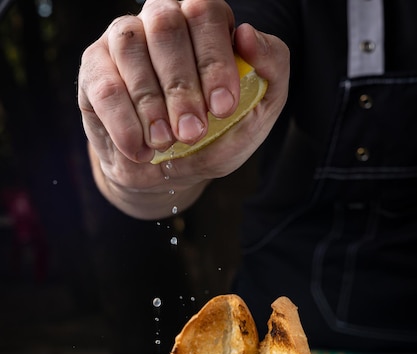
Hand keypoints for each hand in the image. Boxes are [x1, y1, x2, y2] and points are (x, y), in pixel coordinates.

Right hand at [78, 0, 288, 217]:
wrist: (170, 171)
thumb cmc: (216, 135)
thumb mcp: (257, 111)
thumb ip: (271, 69)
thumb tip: (248, 34)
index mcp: (203, 21)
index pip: (205, 12)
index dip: (213, 58)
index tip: (222, 108)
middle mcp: (160, 19)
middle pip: (165, 26)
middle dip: (181, 86)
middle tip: (193, 133)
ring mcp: (122, 40)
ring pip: (130, 49)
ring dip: (151, 104)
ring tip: (166, 142)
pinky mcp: (94, 70)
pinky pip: (105, 87)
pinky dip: (125, 123)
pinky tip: (141, 149)